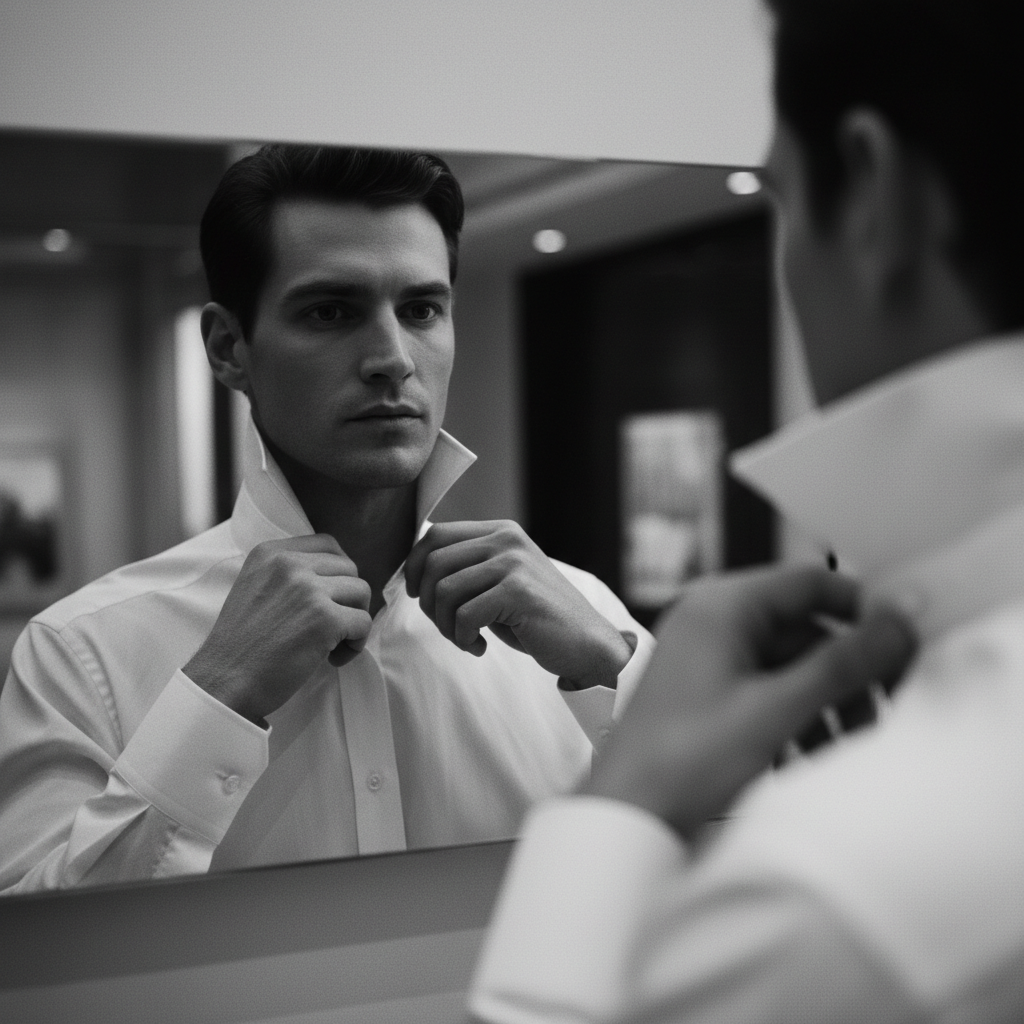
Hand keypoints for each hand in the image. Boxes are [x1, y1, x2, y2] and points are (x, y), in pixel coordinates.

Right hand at [184, 535, 371, 722]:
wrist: (224, 682)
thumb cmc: (242, 644)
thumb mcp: (255, 588)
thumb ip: (289, 574)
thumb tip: (336, 575)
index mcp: (271, 552)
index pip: (328, 544)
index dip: (337, 572)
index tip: (330, 597)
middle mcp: (289, 563)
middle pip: (349, 568)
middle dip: (347, 598)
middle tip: (330, 627)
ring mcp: (309, 590)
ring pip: (361, 592)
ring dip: (354, 619)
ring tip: (332, 643)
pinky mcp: (325, 619)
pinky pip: (363, 623)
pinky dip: (356, 644)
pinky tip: (333, 659)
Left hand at [405, 520, 633, 687]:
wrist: (587, 644)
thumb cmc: (535, 618)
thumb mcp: (498, 583)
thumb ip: (466, 569)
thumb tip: (412, 572)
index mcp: (500, 531)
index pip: (434, 535)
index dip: (414, 567)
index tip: (419, 596)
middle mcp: (506, 539)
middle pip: (433, 562)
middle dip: (428, 603)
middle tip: (447, 627)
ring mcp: (514, 563)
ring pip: (444, 591)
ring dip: (445, 626)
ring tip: (465, 639)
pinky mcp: (519, 591)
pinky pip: (464, 615)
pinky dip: (462, 638)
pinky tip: (479, 647)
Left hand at [584, 564, 916, 838]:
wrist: (625, 815)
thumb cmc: (687, 758)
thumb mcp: (777, 709)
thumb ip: (843, 663)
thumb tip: (901, 618)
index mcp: (721, 605)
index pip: (809, 583)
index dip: (861, 611)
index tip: (903, 647)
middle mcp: (709, 620)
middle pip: (801, 628)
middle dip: (845, 672)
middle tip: (883, 713)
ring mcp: (703, 657)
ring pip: (786, 664)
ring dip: (824, 701)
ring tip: (848, 745)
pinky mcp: (702, 693)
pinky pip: (763, 689)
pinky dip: (793, 717)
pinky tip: (808, 757)